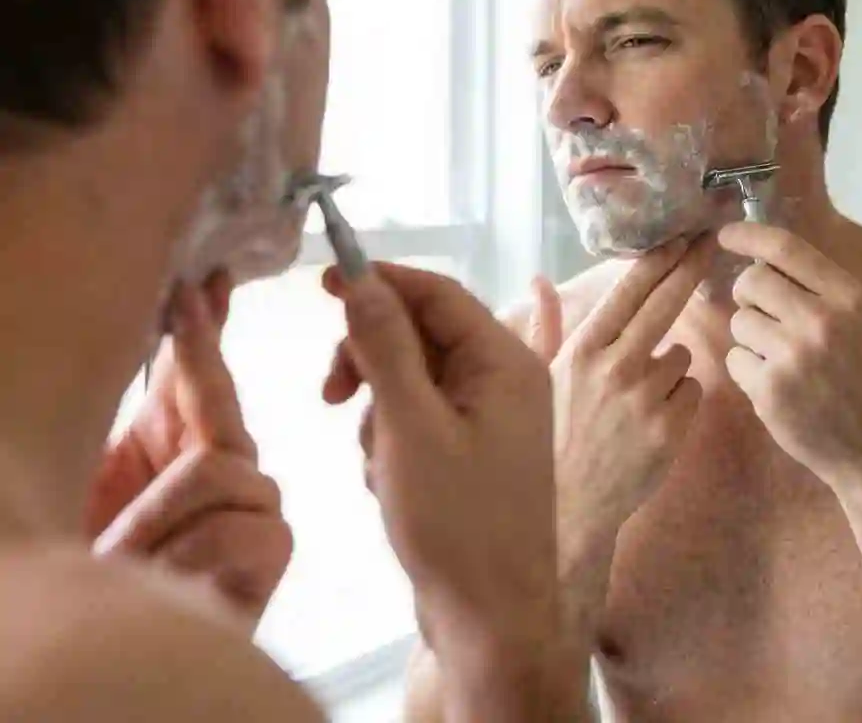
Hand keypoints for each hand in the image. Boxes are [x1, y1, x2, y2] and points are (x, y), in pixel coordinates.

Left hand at [87, 275, 291, 630]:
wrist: (113, 627)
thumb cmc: (102, 555)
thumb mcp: (108, 471)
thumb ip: (156, 403)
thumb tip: (174, 318)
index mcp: (184, 441)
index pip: (201, 371)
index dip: (202, 326)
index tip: (205, 277)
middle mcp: (230, 465)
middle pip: (219, 408)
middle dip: (181, 403)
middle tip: (138, 438)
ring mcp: (256, 505)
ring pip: (217, 470)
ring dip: (154, 518)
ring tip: (123, 559)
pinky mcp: (272, 548)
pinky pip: (235, 526)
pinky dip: (184, 556)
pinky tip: (169, 581)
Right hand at [321, 264, 577, 688]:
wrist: (491, 619)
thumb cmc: (456, 521)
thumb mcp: (409, 426)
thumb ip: (384, 346)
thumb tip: (361, 277)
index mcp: (504, 361)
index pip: (436, 293)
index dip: (379, 281)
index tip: (322, 281)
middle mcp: (503, 379)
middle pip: (420, 335)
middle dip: (372, 363)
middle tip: (331, 394)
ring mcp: (487, 417)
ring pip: (411, 380)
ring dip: (379, 412)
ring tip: (380, 464)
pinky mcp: (469, 450)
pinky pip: (417, 419)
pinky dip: (392, 441)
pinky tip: (390, 483)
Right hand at [550, 238, 713, 552]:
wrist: (570, 509)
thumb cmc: (550, 437)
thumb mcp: (537, 377)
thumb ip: (545, 324)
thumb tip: (538, 278)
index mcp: (582, 349)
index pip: (629, 291)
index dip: (660, 258)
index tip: (682, 235)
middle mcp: (615, 367)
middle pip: (667, 304)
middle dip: (691, 269)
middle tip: (711, 244)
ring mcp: (645, 399)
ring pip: (682, 356)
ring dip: (671, 365)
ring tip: (639, 395)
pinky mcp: (671, 431)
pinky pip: (692, 392)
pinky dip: (680, 399)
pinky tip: (652, 418)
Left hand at [719, 222, 861, 493]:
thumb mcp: (861, 322)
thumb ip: (818, 289)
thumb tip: (760, 256)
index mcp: (849, 297)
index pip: (786, 248)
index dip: (748, 236)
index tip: (725, 235)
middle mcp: (822, 320)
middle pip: (751, 281)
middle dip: (748, 296)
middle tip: (765, 316)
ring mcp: (794, 356)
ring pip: (739, 321)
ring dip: (750, 338)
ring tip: (781, 360)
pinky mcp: (770, 389)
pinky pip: (735, 359)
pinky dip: (747, 371)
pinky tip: (776, 387)